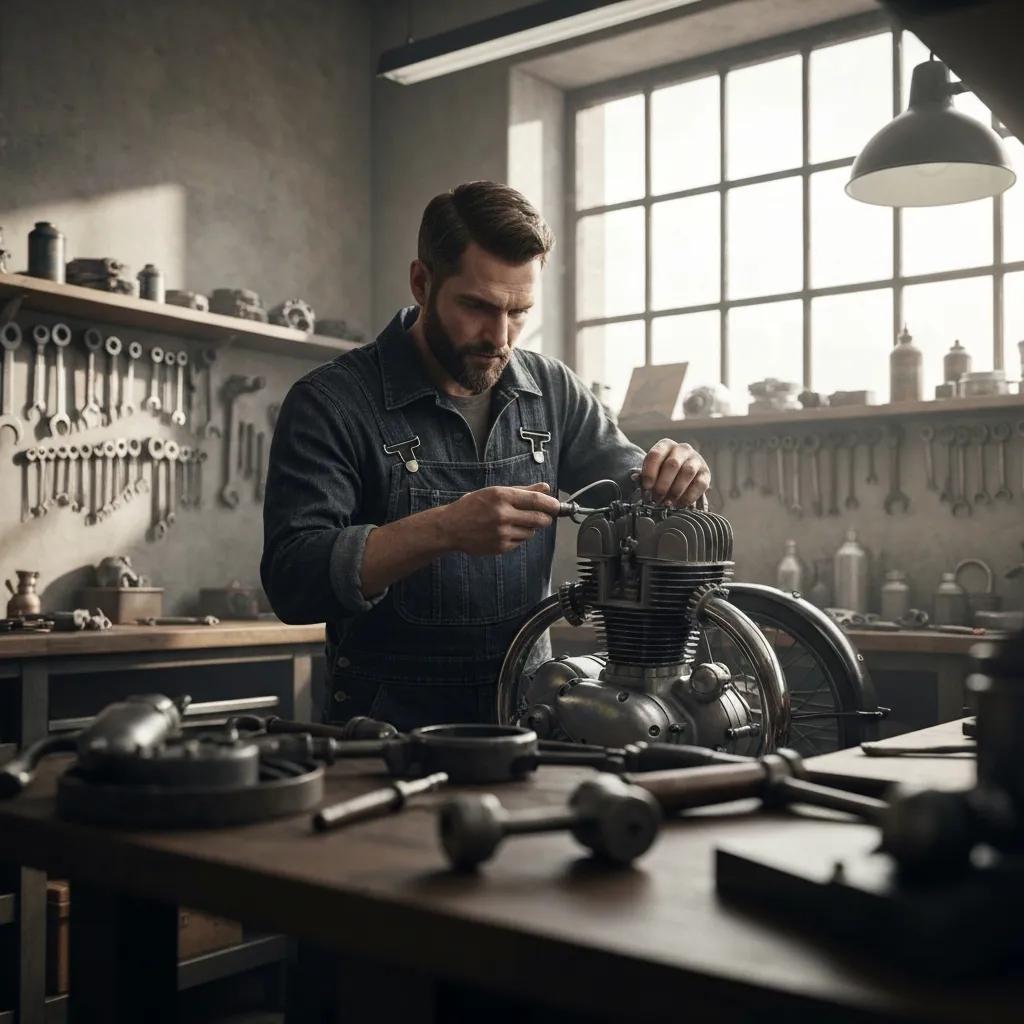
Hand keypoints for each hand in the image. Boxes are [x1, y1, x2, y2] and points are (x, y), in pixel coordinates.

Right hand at [439, 483, 560, 555]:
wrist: (451, 527)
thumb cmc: (473, 506)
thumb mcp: (495, 492)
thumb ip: (523, 490)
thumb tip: (545, 488)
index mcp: (501, 496)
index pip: (536, 501)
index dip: (551, 504)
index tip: (557, 506)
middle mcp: (502, 514)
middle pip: (539, 519)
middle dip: (545, 518)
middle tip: (543, 516)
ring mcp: (502, 532)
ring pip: (531, 532)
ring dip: (530, 528)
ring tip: (515, 522)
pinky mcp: (500, 547)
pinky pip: (520, 542)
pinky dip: (518, 537)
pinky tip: (505, 531)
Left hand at [640, 439, 708, 505]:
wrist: (679, 474)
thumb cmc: (661, 473)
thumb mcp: (651, 471)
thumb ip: (642, 475)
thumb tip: (635, 477)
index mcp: (665, 445)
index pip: (655, 455)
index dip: (649, 472)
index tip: (646, 487)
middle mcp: (682, 449)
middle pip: (672, 464)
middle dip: (662, 485)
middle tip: (656, 499)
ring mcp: (696, 459)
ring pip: (687, 472)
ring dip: (675, 491)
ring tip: (667, 503)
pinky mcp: (705, 473)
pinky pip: (700, 484)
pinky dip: (688, 497)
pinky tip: (679, 504)